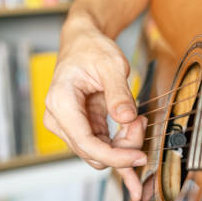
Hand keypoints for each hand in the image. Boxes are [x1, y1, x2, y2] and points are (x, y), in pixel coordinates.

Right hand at [44, 14, 146, 200]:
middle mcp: (59, 118)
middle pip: (93, 152)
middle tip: (142, 122)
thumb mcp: (111, 64)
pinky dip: (121, 141)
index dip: (114, 156)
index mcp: (61, 102)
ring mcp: (68, 125)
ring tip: (138, 119)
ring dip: (123, 144)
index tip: (138, 157)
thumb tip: (126, 118)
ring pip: (99, 153)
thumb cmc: (92, 49)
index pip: (86, 143)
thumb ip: (119, 92)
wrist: (83, 43)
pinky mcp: (81, 127)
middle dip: (123, 147)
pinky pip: (102, 145)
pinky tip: (134, 127)